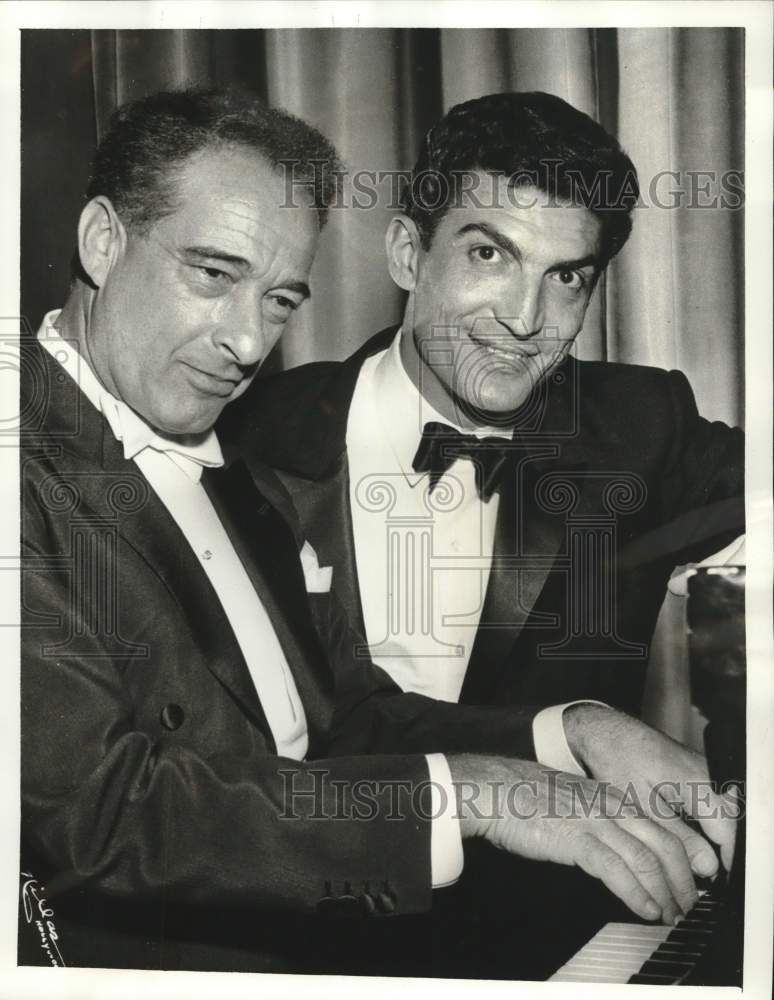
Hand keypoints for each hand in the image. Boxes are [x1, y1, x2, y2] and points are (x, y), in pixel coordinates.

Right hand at [448, 755, 710, 924]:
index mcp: (611, 797)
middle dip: (682, 881)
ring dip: (664, 892)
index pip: (661, 829)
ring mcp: (595, 821)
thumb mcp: (573, 800)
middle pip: (664, 845)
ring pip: (647, 860)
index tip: (687, 882)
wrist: (495, 790)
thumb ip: (598, 818)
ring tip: (669, 914)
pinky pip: (618, 870)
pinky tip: (644, 908)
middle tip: (687, 905)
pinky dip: (637, 894)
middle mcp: (610, 807)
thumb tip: (616, 847)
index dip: (681, 860)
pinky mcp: (577, 839)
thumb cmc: (525, 797)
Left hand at [563, 705, 738, 874]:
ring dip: (704, 839)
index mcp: (698, 783)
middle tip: (687, 873)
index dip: (723, 862)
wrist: (605, 731)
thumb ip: (677, 837)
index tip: (708, 883)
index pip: (729, 832)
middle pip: (726, 826)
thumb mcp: (641, 806)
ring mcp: (704, 772)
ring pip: (717, 817)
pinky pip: (708, 805)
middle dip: (713, 853)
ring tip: (677, 853)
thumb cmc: (617, 761)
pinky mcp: (696, 774)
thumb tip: (709, 867)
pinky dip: (697, 823)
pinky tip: (675, 832)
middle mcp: (708, 775)